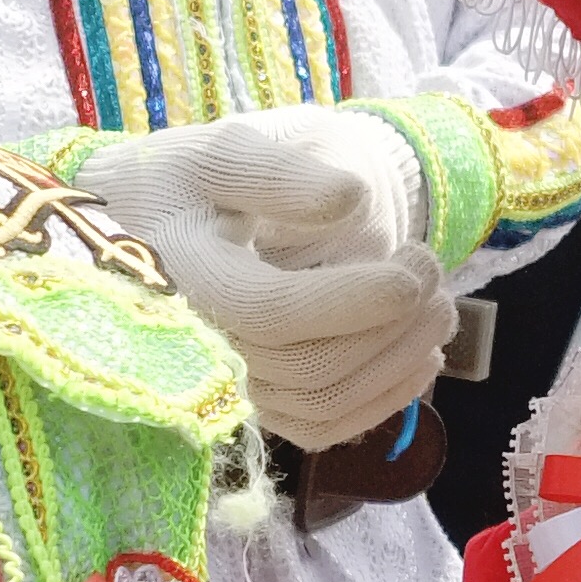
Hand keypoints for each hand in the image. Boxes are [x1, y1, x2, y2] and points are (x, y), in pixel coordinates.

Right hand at [80, 111, 449, 448]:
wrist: (141, 230)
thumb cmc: (182, 184)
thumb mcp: (219, 154)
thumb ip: (277, 173)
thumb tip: (350, 199)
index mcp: (184, 278)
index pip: (270, 310)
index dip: (349, 300)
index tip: (410, 273)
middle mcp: (195, 347)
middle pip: (306, 367)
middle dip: (389, 326)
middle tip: (433, 271)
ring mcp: (224, 385)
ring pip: (321, 404)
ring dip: (397, 362)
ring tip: (439, 309)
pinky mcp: (252, 404)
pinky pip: (320, 427)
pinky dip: (380, 401)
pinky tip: (419, 359)